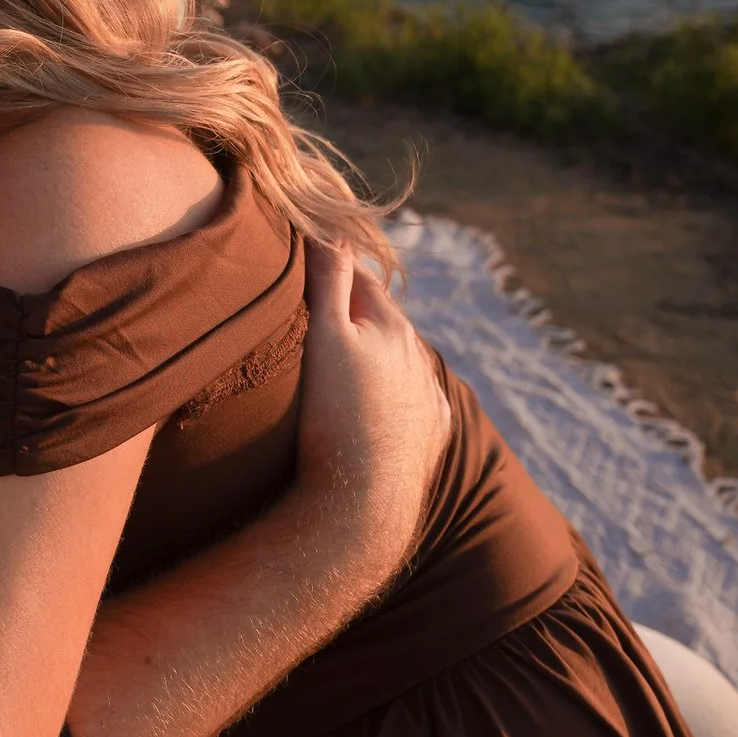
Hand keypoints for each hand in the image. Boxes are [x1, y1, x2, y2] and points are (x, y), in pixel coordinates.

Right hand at [294, 240, 452, 594]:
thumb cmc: (336, 416)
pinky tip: (380, 400)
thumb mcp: (324, 338)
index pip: (359, 279)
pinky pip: (415, 400)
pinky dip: (397, 391)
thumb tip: (330, 234)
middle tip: (320, 305)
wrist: (364, 502)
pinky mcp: (431, 433)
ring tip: (347, 354)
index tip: (306, 261)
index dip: (331, 267)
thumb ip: (329, 282)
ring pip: (401, 358)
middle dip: (356, 308)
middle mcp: (416, 356)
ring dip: (378, 350)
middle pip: (383, 317)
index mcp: (389, 326)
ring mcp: (426, 396)